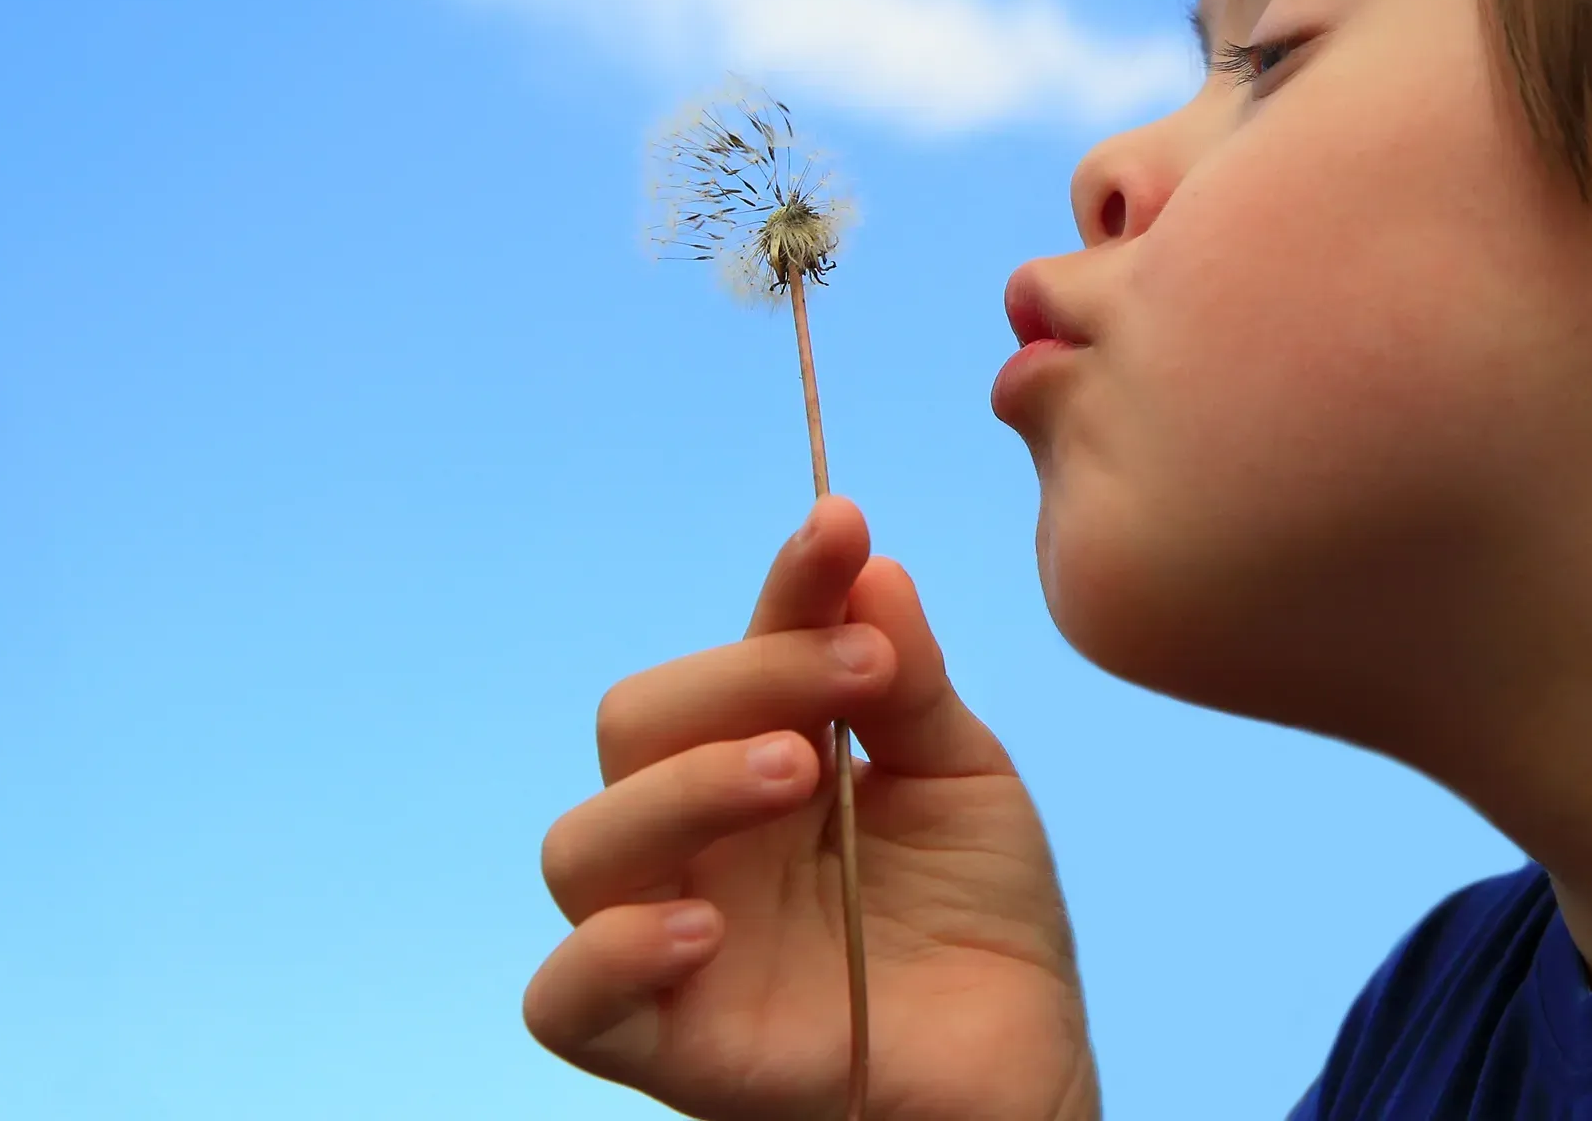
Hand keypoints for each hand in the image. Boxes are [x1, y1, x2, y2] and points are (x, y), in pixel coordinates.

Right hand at [524, 496, 1097, 1119]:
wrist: (1026, 1065)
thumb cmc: (983, 920)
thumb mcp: (964, 778)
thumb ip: (907, 682)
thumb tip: (867, 561)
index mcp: (762, 757)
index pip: (741, 651)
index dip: (785, 587)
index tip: (842, 527)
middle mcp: (699, 839)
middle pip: (636, 724)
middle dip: (740, 679)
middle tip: (856, 682)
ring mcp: (673, 937)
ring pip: (582, 845)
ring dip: (682, 788)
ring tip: (797, 772)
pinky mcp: (666, 1044)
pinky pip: (565, 999)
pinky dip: (614, 950)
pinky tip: (706, 924)